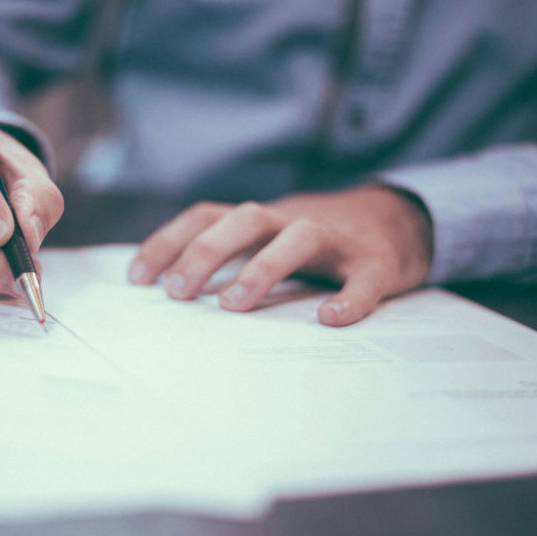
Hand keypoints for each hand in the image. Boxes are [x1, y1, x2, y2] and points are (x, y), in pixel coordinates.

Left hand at [128, 186, 432, 325]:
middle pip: (245, 220)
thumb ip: (230, 256)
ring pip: (298, 238)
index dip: (169, 241)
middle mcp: (293, 220)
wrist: (399, 221)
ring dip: (262, 267)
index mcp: (262, 219)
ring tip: (233, 305)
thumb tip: (170, 293)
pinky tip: (330, 319)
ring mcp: (336, 239)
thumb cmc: (317, 241)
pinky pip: (363, 278)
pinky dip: (349, 298)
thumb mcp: (269, 239)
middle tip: (177, 293)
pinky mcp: (377, 262)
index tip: (137, 278)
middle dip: (206, 252)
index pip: (206, 216)